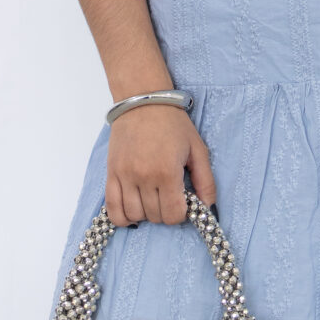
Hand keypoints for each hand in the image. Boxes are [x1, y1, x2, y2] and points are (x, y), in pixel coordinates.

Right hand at [104, 106, 217, 226]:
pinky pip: (112, 209)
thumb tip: (207, 209)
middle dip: (165, 211)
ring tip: (152, 198)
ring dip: (146, 213)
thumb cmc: (172, 123)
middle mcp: (144, 177)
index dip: (181, 213)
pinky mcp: (111, 174)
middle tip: (169, 196)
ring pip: (134, 215)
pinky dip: (123, 217)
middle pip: (155, 216)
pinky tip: (133, 210)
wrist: (143, 101)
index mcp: (167, 172)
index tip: (183, 201)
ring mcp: (124, 176)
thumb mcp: (197, 149)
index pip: (173, 215)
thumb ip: (206, 181)